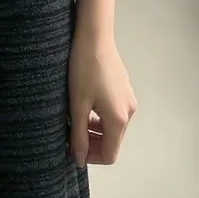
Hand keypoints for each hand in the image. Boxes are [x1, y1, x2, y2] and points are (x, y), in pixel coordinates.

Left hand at [66, 34, 136, 166]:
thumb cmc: (84, 69)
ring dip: (94, 129)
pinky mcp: (124, 89)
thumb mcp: (78, 106)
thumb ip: (79, 136)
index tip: (72, 149)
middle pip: (112, 141)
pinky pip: (113, 112)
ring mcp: (128, 99)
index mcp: (119, 119)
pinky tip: (84, 104)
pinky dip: (99, 116)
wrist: (94, 37)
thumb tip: (79, 160)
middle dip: (91, 143)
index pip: (110, 154)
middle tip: (69, 135)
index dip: (90, 157)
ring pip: (112, 126)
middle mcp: (129, 112)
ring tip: (74, 120)